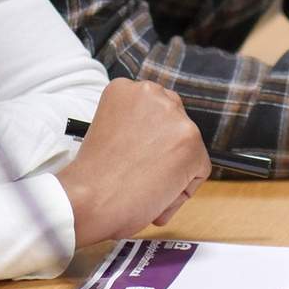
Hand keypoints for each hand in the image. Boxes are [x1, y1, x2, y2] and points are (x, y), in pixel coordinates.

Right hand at [55, 79, 210, 248]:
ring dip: (174, 169)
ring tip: (146, 186)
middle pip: (175, 122)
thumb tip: (158, 142)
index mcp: (125, 88)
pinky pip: (199, 171)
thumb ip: (135, 126)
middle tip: (144, 172)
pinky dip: (182, 189)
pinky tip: (157, 194)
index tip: (138, 154)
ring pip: (188, 148)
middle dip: (165, 148)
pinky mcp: (191, 142)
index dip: (149, 138)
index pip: (154, 108)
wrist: (89, 200)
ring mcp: (174, 117)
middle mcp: (152, 93)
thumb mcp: (108, 131)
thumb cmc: (92, 178)